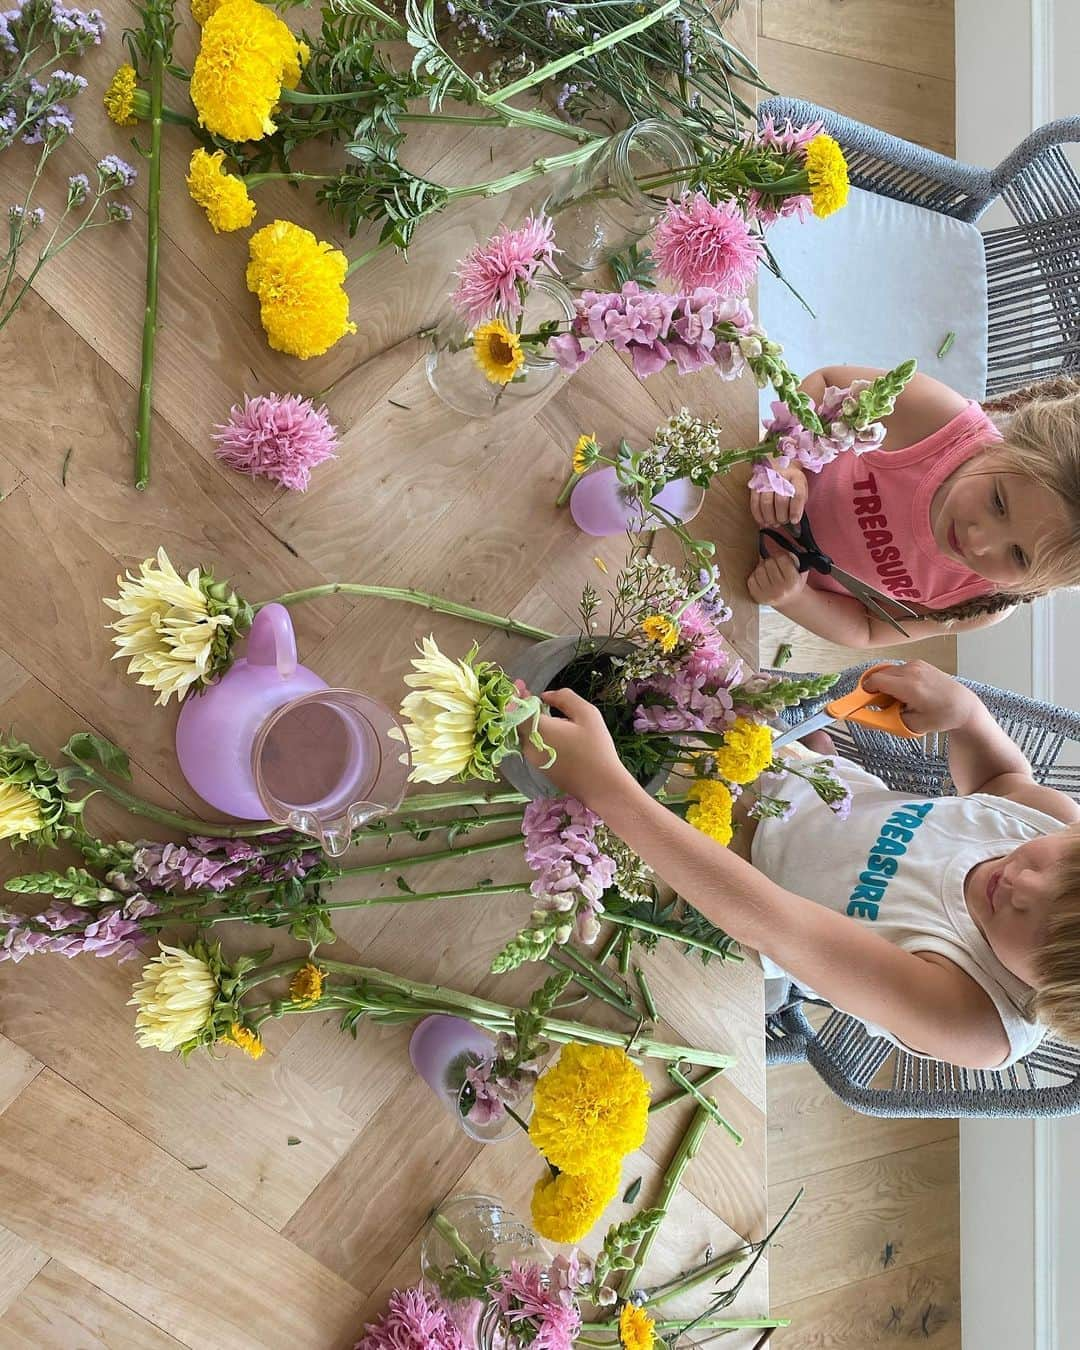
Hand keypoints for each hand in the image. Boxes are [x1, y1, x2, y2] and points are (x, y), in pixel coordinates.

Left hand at [520, 687, 636, 807]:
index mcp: (538, 730)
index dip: (514, 695)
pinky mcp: (540, 769)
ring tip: (543, 710)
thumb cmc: (596, 748)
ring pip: (525, 734)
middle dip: (521, 706)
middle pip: (518, 722)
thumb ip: (564, 698)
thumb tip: (544, 696)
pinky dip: (537, 734)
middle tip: (528, 693)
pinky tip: (552, 730)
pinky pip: (533, 745)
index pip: (515, 710)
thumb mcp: (587, 714)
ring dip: (530, 720)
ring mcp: (533, 760)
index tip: (519, 684)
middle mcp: (529, 746)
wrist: (601, 786)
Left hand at [746, 548, 808, 607]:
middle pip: (769, 562)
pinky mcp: (757, 597)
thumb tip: (780, 550)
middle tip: (775, 566)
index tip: (782, 559)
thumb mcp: (801, 571)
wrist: (789, 601)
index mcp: (793, 582)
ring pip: (758, 569)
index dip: (781, 556)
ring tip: (769, 572)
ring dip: (762, 568)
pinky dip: (755, 576)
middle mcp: (780, 590)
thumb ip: (793, 558)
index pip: (781, 558)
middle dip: (771, 561)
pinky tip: (763, 579)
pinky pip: (751, 579)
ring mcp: (767, 594)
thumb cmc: (794, 583)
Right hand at [750, 463, 807, 527]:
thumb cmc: (791, 483)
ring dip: (770, 517)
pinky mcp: (755, 485)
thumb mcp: (801, 489)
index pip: (797, 495)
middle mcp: (781, 476)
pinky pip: (755, 503)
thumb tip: (794, 519)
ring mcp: (766, 480)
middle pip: (781, 500)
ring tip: (774, 523)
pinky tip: (764, 522)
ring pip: (767, 503)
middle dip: (782, 516)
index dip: (795, 510)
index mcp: (796, 477)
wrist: (779, 469)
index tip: (794, 520)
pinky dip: (759, 516)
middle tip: (783, 522)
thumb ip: (799, 502)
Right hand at [860, 659, 978, 733]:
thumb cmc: (942, 716)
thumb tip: (864, 719)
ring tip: (896, 699)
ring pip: (888, 671)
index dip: (865, 691)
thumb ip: (886, 721)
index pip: (875, 681)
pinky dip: (895, 679)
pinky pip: (898, 669)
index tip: (862, 701)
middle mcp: (912, 671)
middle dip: (875, 689)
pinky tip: (905, 692)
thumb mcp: (912, 725)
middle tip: (881, 704)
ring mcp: (917, 664)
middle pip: (879, 674)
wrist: (964, 706)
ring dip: (885, 684)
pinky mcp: (920, 663)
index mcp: (909, 686)